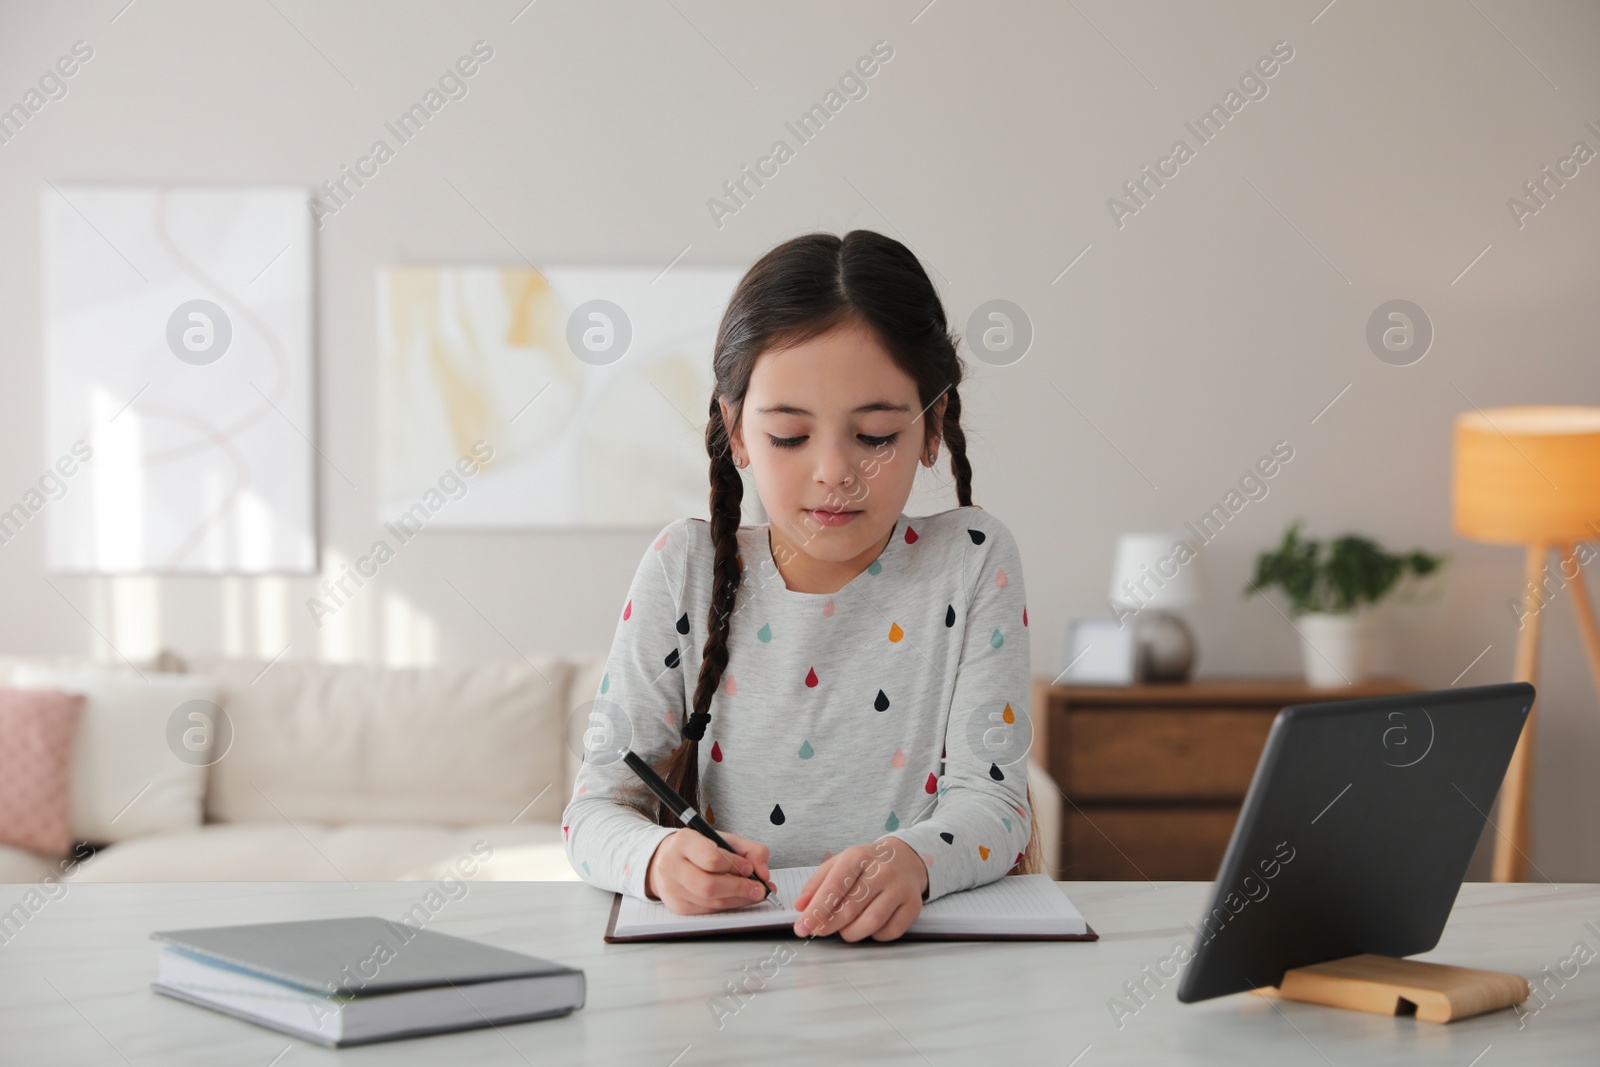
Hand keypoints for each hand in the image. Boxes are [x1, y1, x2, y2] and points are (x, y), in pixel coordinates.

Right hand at [645, 829, 774, 914]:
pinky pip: (708, 911)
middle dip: (739, 888)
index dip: (734, 866)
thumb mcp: (724, 839)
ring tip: (754, 893)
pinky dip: (728, 906)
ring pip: (710, 902)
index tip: (750, 868)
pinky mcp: (678, 906)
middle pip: (708, 885)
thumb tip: (763, 873)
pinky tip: (739, 899)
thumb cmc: (699, 848)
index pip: (711, 858)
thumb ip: (750, 850)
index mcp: (684, 842)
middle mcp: (672, 865)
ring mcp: (672, 889)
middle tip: (760, 888)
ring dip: (738, 900)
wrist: (667, 859)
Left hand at [790, 837, 927, 942]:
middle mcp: (882, 870)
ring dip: (851, 933)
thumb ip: (817, 884)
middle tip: (818, 930)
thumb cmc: (866, 864)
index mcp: (859, 856)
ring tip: (843, 929)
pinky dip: (874, 935)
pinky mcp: (913, 905)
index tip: (802, 927)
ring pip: (871, 923)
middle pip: (851, 907)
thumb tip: (800, 906)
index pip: (834, 886)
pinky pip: (889, 932)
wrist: (905, 858)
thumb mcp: (839, 864)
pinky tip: (868, 926)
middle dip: (829, 924)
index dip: (816, 910)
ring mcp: (900, 888)